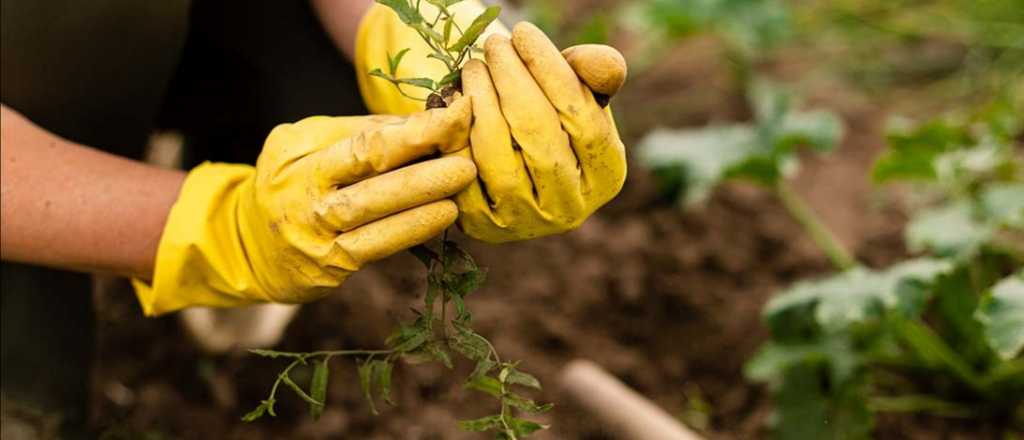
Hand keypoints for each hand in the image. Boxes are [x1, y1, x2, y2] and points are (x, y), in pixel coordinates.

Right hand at [134, 99, 474, 314]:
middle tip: (465, 153)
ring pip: (374, 212)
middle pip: (369, 172)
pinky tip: (443, 216)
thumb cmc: (289, 184)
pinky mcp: (328, 268)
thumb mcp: (305, 145)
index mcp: (298, 156)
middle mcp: (303, 194)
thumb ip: (357, 132)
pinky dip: (412, 229)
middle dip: (423, 161)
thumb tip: (421, 121)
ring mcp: (314, 234)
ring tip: (461, 181)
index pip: (362, 139)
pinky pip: (377, 246)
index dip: (412, 129)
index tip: (455, 115)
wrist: (243, 246)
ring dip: (423, 197)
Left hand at [453, 23, 627, 241]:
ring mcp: (525, 222)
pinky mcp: (482, 227)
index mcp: (607, 175)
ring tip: (475, 67)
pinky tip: (456, 102)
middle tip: (494, 44)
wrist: (512, 164)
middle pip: (539, 134)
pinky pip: (464, 173)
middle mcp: (570, 208)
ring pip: (498, 156)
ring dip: (481, 101)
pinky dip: (457, 134)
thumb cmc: (551, 116)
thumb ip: (595, 73)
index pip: (583, 118)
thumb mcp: (579, 92)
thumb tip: (604, 65)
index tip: (525, 33)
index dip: (551, 71)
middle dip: (512, 80)